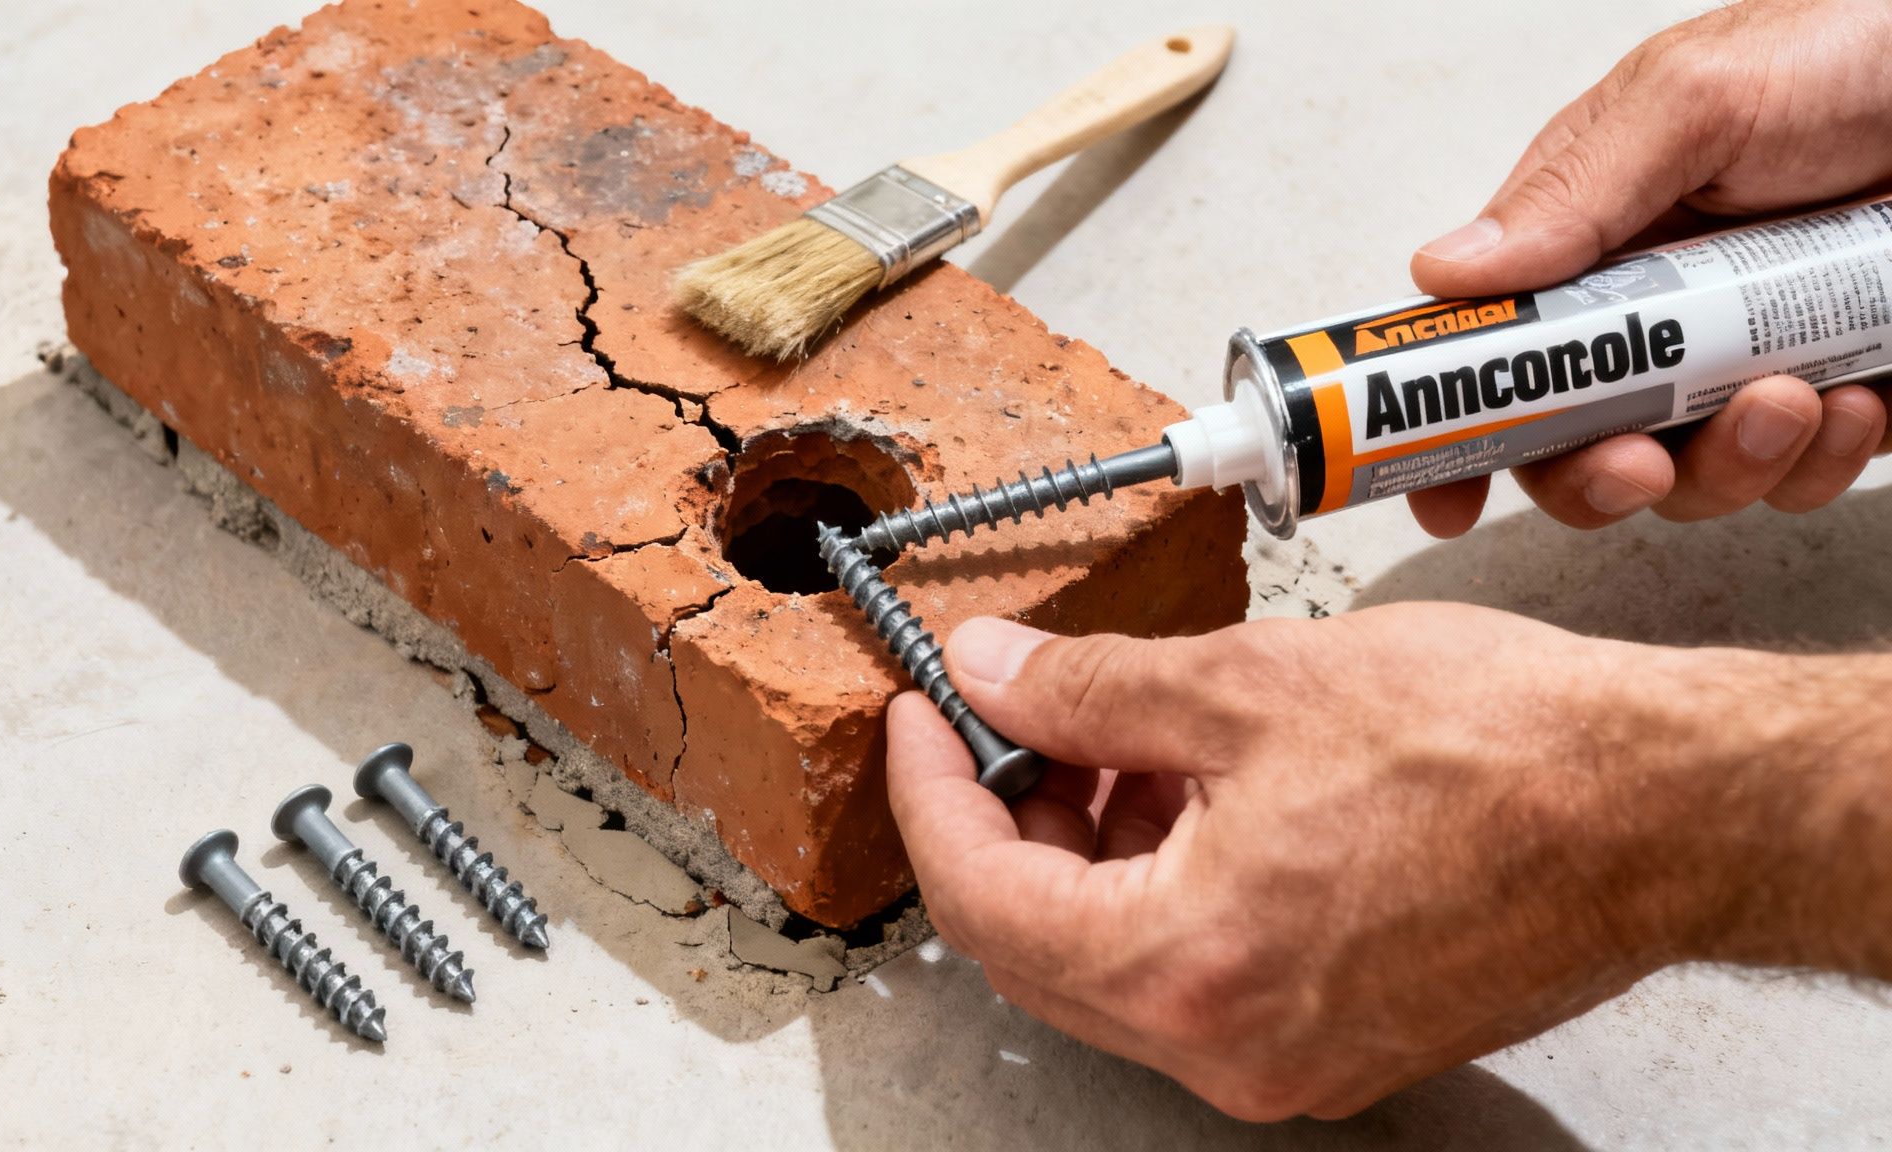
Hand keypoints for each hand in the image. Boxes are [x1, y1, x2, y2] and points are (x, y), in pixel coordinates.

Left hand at [886, 610, 1891, 1118]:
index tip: (920, 713)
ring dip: (1087, 850)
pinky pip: (1196, 976)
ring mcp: (1283, 1062)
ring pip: (1115, 963)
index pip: (979, 893)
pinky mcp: (1334, 1045)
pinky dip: (1163, 887)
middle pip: (1036, 943)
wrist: (1664, 811)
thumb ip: (1087, 690)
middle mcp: (1225, 1048)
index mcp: (1185, 968)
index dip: (929, 789)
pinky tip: (1194, 796)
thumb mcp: (1248, 686)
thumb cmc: (1494, 749)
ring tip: (1118, 743)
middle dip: (1004, 819)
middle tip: (1014, 718)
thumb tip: (989, 674)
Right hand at [1406, 0, 1891, 536]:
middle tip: (1639, 465)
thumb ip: (1574, 191)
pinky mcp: (1832, 393)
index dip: (1457, 436)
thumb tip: (1447, 273)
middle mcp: (1654, 315)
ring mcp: (1741, 362)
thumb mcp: (1695, 98)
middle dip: (1599, 479)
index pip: (1495, 356)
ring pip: (1692, 480)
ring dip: (1732, 465)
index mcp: (1591, 243)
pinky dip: (1821, 460)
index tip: (1449, 499)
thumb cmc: (1854, 50)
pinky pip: (1800, 477)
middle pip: (1574, 449)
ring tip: (1791, 400)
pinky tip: (1858, 397)